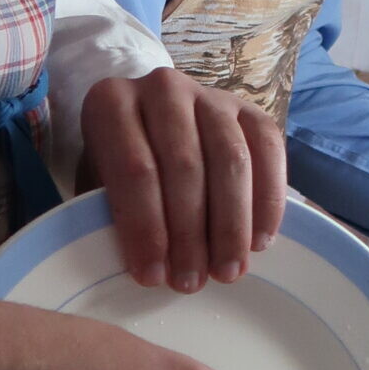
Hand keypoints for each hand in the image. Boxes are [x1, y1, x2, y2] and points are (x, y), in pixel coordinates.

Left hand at [79, 68, 285, 292]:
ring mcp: (210, 94)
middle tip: (192, 282)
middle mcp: (162, 87)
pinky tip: (260, 241)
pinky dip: (267, 201)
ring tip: (227, 270)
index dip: (145, 228)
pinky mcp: (249, 108)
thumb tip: (148, 266)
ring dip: (231, 224)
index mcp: (110, 103)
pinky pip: (268, 151)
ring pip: (230, 159)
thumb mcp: (100, 186)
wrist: (150, 125)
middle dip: (190, 233)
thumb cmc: (119, 169)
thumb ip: (113, 214)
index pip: (133, 169)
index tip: (152, 277)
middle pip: (184, 165)